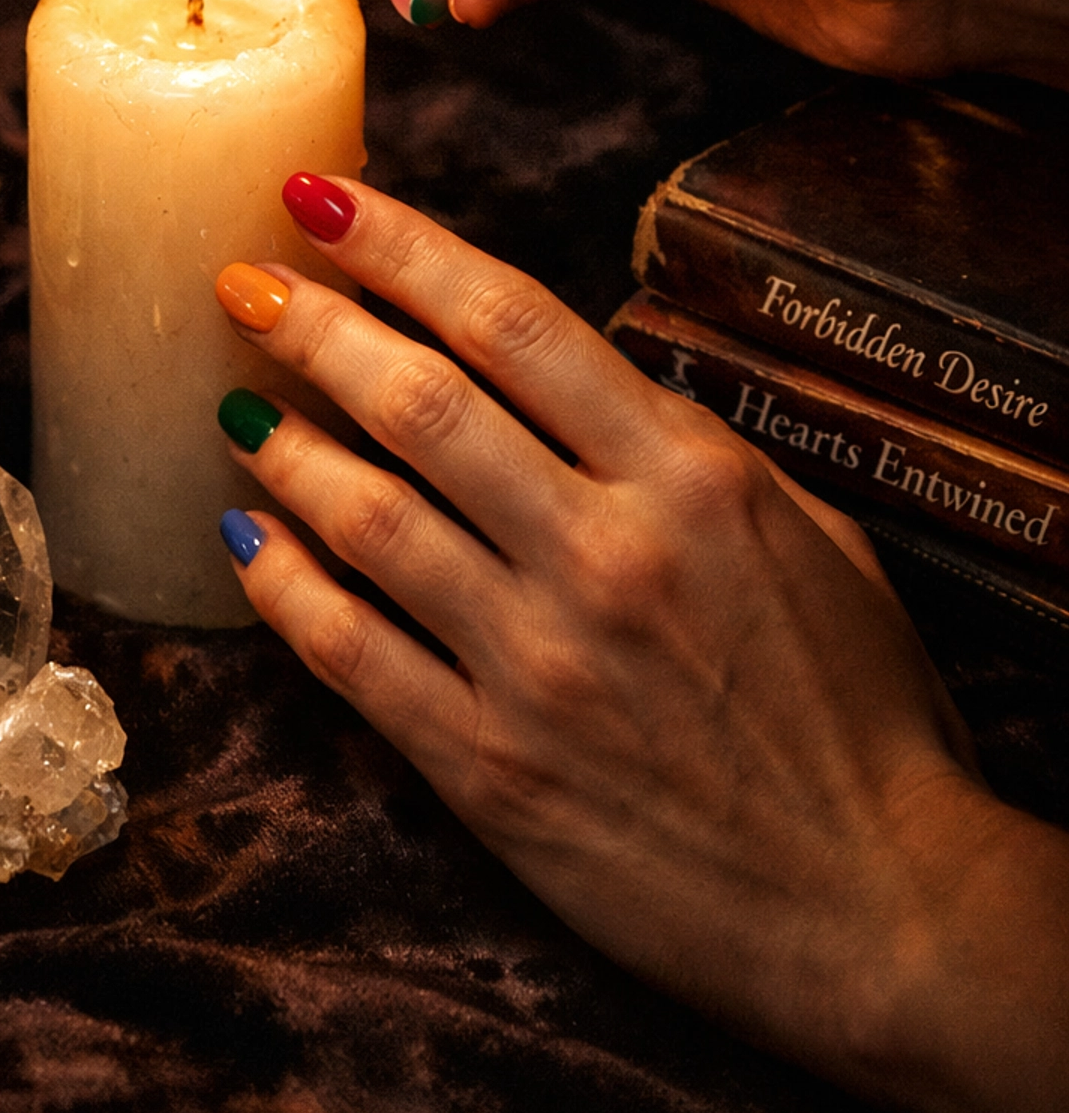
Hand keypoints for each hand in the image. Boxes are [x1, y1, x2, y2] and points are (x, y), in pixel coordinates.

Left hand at [214, 176, 1068, 1112]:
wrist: (879, 911)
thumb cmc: (861, 717)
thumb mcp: (814, 541)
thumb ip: (693, 455)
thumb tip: (581, 385)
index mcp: (692, 478)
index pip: (515, 322)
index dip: (401, 247)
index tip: (322, 201)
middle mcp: (607, 553)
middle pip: (420, 402)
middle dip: (313, 325)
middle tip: (244, 284)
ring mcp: (540, 664)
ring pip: (369, 518)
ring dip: (284, 449)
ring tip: (234, 406)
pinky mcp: (490, 771)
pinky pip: (353, 658)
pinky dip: (285, 591)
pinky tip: (245, 543)